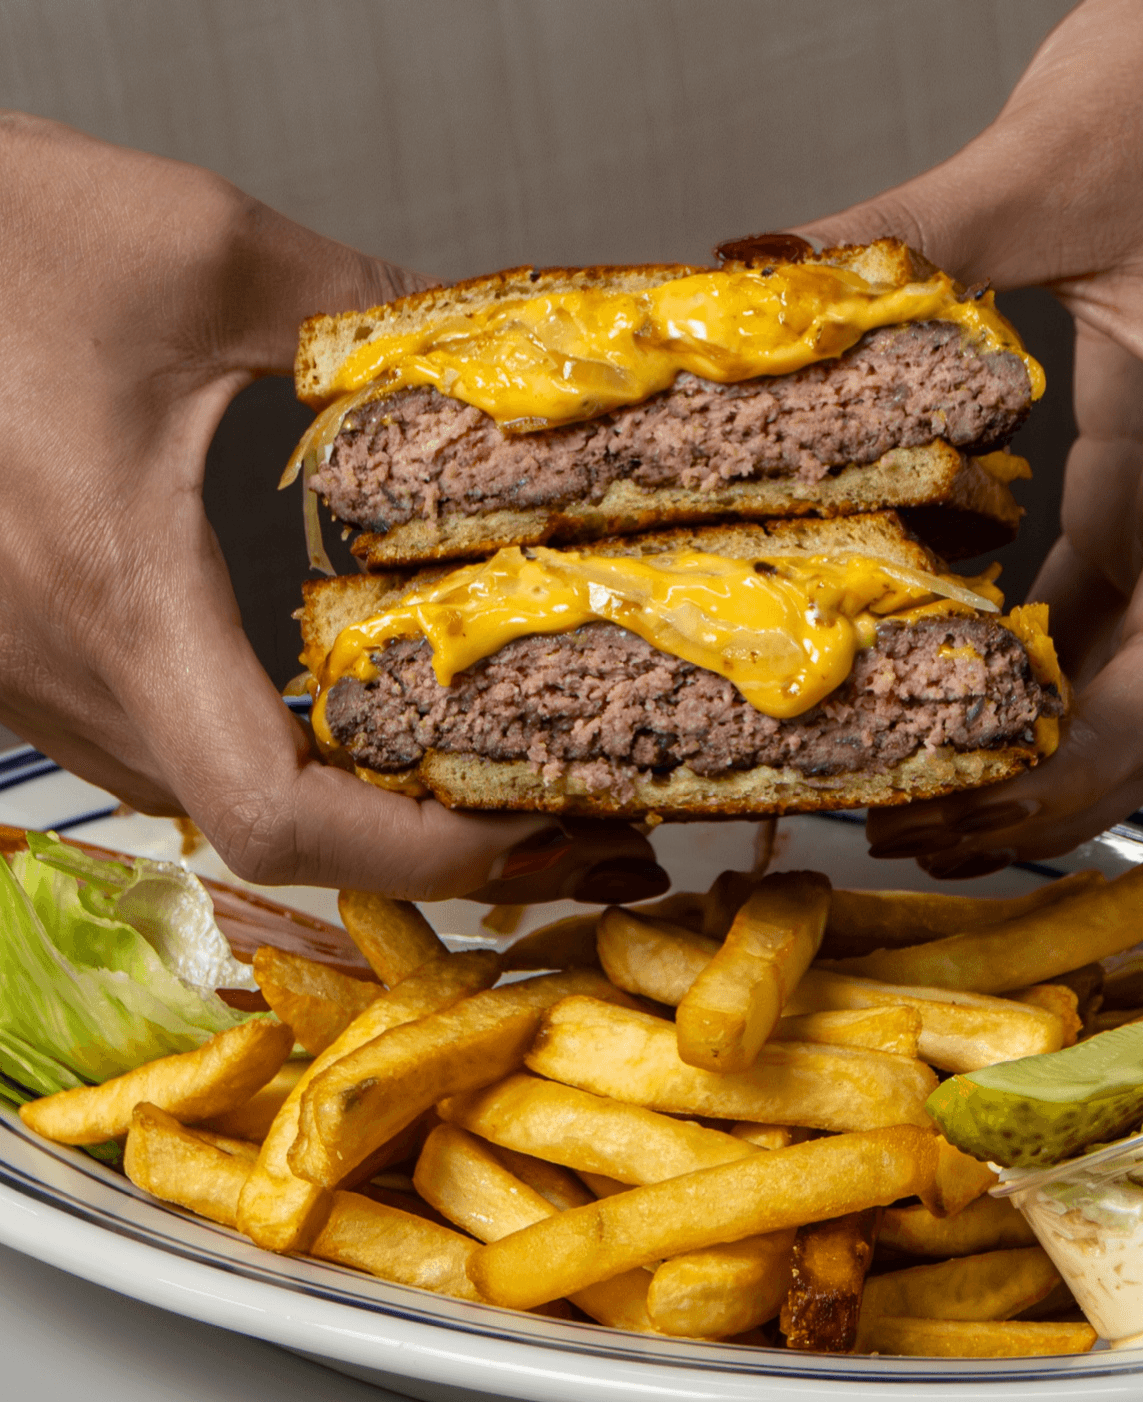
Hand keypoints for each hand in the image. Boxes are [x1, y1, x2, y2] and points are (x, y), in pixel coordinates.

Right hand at [0, 114, 663, 901]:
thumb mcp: (205, 251)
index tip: (519, 828)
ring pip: (206, 797)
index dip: (411, 852)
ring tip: (462, 762)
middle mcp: (65, 667)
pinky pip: (158, 747)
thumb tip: (480, 355)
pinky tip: (334, 707)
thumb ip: (368, 312)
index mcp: (119, 590)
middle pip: (262, 826)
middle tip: (534, 802)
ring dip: (339, 802)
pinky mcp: (22, 656)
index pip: (274, 810)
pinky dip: (263, 752)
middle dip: (411, 835)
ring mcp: (30, 676)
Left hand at [798, 0, 1142, 873]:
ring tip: (931, 786)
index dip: (1076, 766)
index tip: (966, 810)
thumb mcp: (1053, 159)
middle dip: (1054, 787)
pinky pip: (1109, 591)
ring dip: (1047, 738)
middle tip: (925, 833)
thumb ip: (909, 235)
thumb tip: (763, 280)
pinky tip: (958, 677)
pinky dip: (1042, 655)